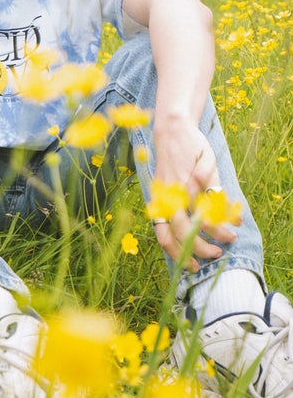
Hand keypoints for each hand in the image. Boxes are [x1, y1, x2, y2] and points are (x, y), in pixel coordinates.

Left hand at [152, 117, 240, 271]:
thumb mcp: (165, 189)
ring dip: (220, 231)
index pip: (164, 236)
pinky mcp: (202, 173)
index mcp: (160, 203)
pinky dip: (229, 211)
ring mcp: (187, 185)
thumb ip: (171, 210)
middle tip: (216, 253)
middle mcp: (171, 196)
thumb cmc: (170, 165)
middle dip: (202, 248)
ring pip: (204, 216)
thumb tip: (184, 237)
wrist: (172, 131)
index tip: (192, 266)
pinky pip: (217, 197)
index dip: (177, 254)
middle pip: (184, 231)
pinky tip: (237, 218)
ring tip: (231, 236)